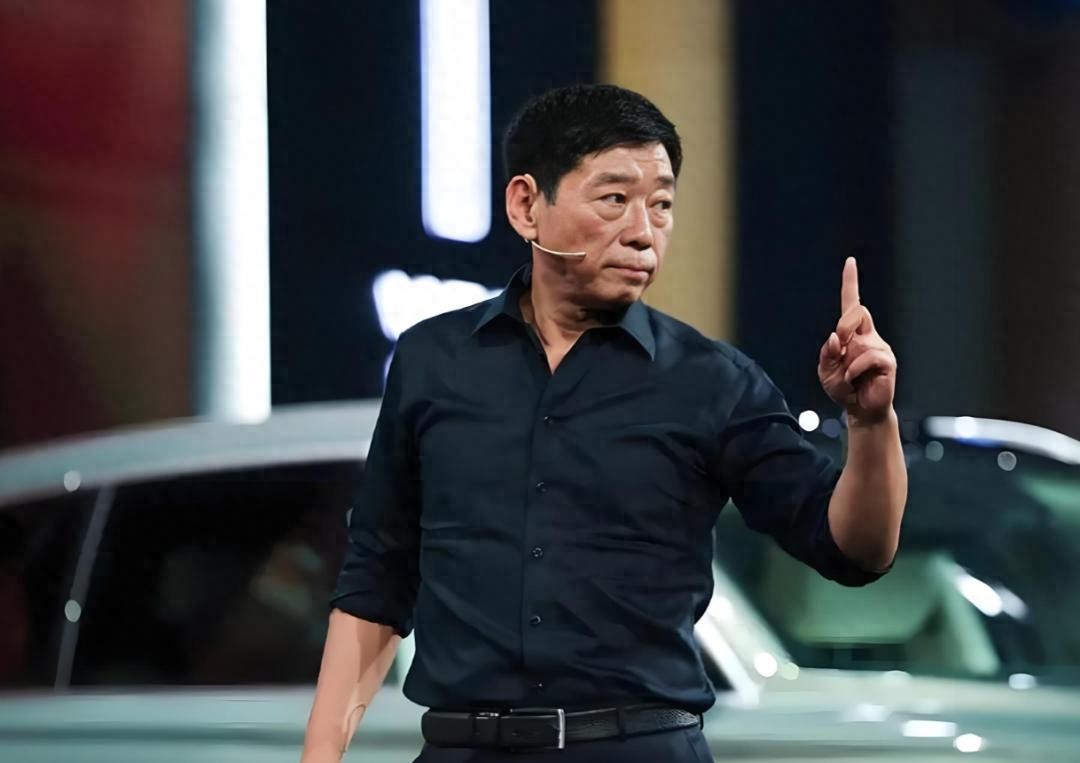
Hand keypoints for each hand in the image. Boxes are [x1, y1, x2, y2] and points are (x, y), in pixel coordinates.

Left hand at [817, 257, 896, 425]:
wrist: (860, 410)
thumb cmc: (843, 388)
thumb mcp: (826, 371)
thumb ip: (827, 353)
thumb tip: (835, 336)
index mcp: (853, 334)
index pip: (852, 304)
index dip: (851, 283)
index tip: (850, 262)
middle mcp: (869, 336)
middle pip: (857, 312)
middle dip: (844, 326)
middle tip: (838, 348)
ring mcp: (880, 347)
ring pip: (859, 340)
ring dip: (846, 361)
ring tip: (848, 377)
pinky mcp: (887, 361)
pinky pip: (867, 357)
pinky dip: (854, 369)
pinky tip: (853, 379)